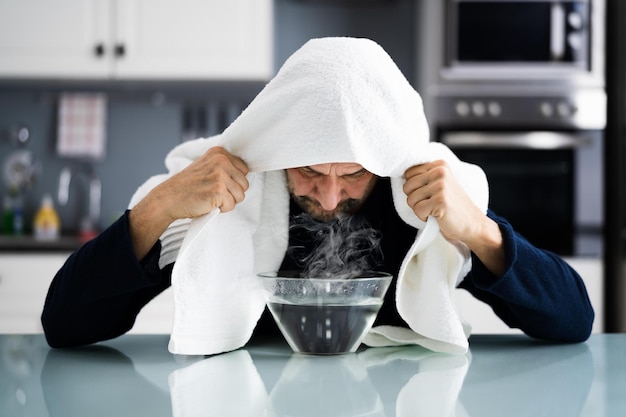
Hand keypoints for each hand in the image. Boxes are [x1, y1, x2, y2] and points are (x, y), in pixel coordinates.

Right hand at [128, 146, 248, 259]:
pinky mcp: (218, 190)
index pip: (244, 170)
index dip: (233, 181)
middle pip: (245, 184)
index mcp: (219, 152)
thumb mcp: (206, 166)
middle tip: (213, 193)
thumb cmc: (188, 186)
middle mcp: (221, 160)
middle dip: (232, 193)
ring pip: (240, 196)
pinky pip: (232, 205)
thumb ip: (224, 166)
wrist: (168, 198)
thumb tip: (245, 171)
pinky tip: (208, 203)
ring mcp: (220, 175)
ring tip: (210, 198)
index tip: (217, 183)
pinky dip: (222, 209)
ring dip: (227, 201)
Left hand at [403, 160, 483, 242]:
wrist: (473, 224)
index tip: (429, 194)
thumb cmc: (453, 206)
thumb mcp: (440, 184)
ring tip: (436, 209)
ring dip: (420, 209)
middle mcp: (440, 172)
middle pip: (407, 186)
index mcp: (439, 165)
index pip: (408, 173)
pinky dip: (424, 217)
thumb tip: (401, 175)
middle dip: (415, 199)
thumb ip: (424, 177)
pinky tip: (438, 216)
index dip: (414, 188)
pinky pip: (417, 210)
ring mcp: (441, 186)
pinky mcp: (440, 201)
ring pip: (410, 199)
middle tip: (432, 204)